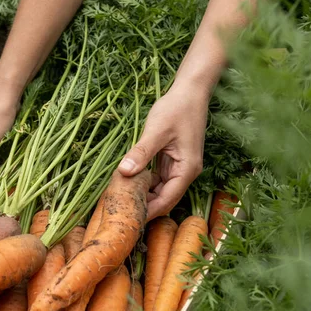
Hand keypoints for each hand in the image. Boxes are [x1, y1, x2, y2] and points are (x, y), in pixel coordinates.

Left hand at [117, 84, 208, 220]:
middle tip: (120, 210)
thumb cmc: (176, 109)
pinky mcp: (172, 161)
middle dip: (144, 205)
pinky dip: (144, 182)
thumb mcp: (156, 131)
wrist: (190, 91)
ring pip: (159, 189)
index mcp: (186, 170)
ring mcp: (179, 167)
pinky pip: (157, 178)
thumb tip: (124, 172)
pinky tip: (128, 182)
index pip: (167, 200)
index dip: (149, 211)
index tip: (129, 218)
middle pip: (164, 198)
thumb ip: (141, 153)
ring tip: (121, 198)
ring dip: (143, 194)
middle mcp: (185, 173)